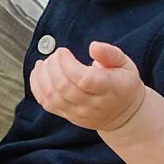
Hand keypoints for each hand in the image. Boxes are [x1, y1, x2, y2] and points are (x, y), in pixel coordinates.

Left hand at [31, 41, 146, 131]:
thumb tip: (93, 46)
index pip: (84, 80)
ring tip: (47, 62)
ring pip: (52, 97)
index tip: (64, 52)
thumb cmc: (123, 85)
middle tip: (57, 54)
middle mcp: (94, 104)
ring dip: (43, 75)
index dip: (67, 64)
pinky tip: (39, 72)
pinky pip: (47, 104)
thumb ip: (110, 53)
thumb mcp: (126, 64)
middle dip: (53, 66)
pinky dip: (37, 87)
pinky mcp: (68, 116)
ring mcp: (79, 113)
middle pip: (64, 87)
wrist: (123, 114)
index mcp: (111, 88)